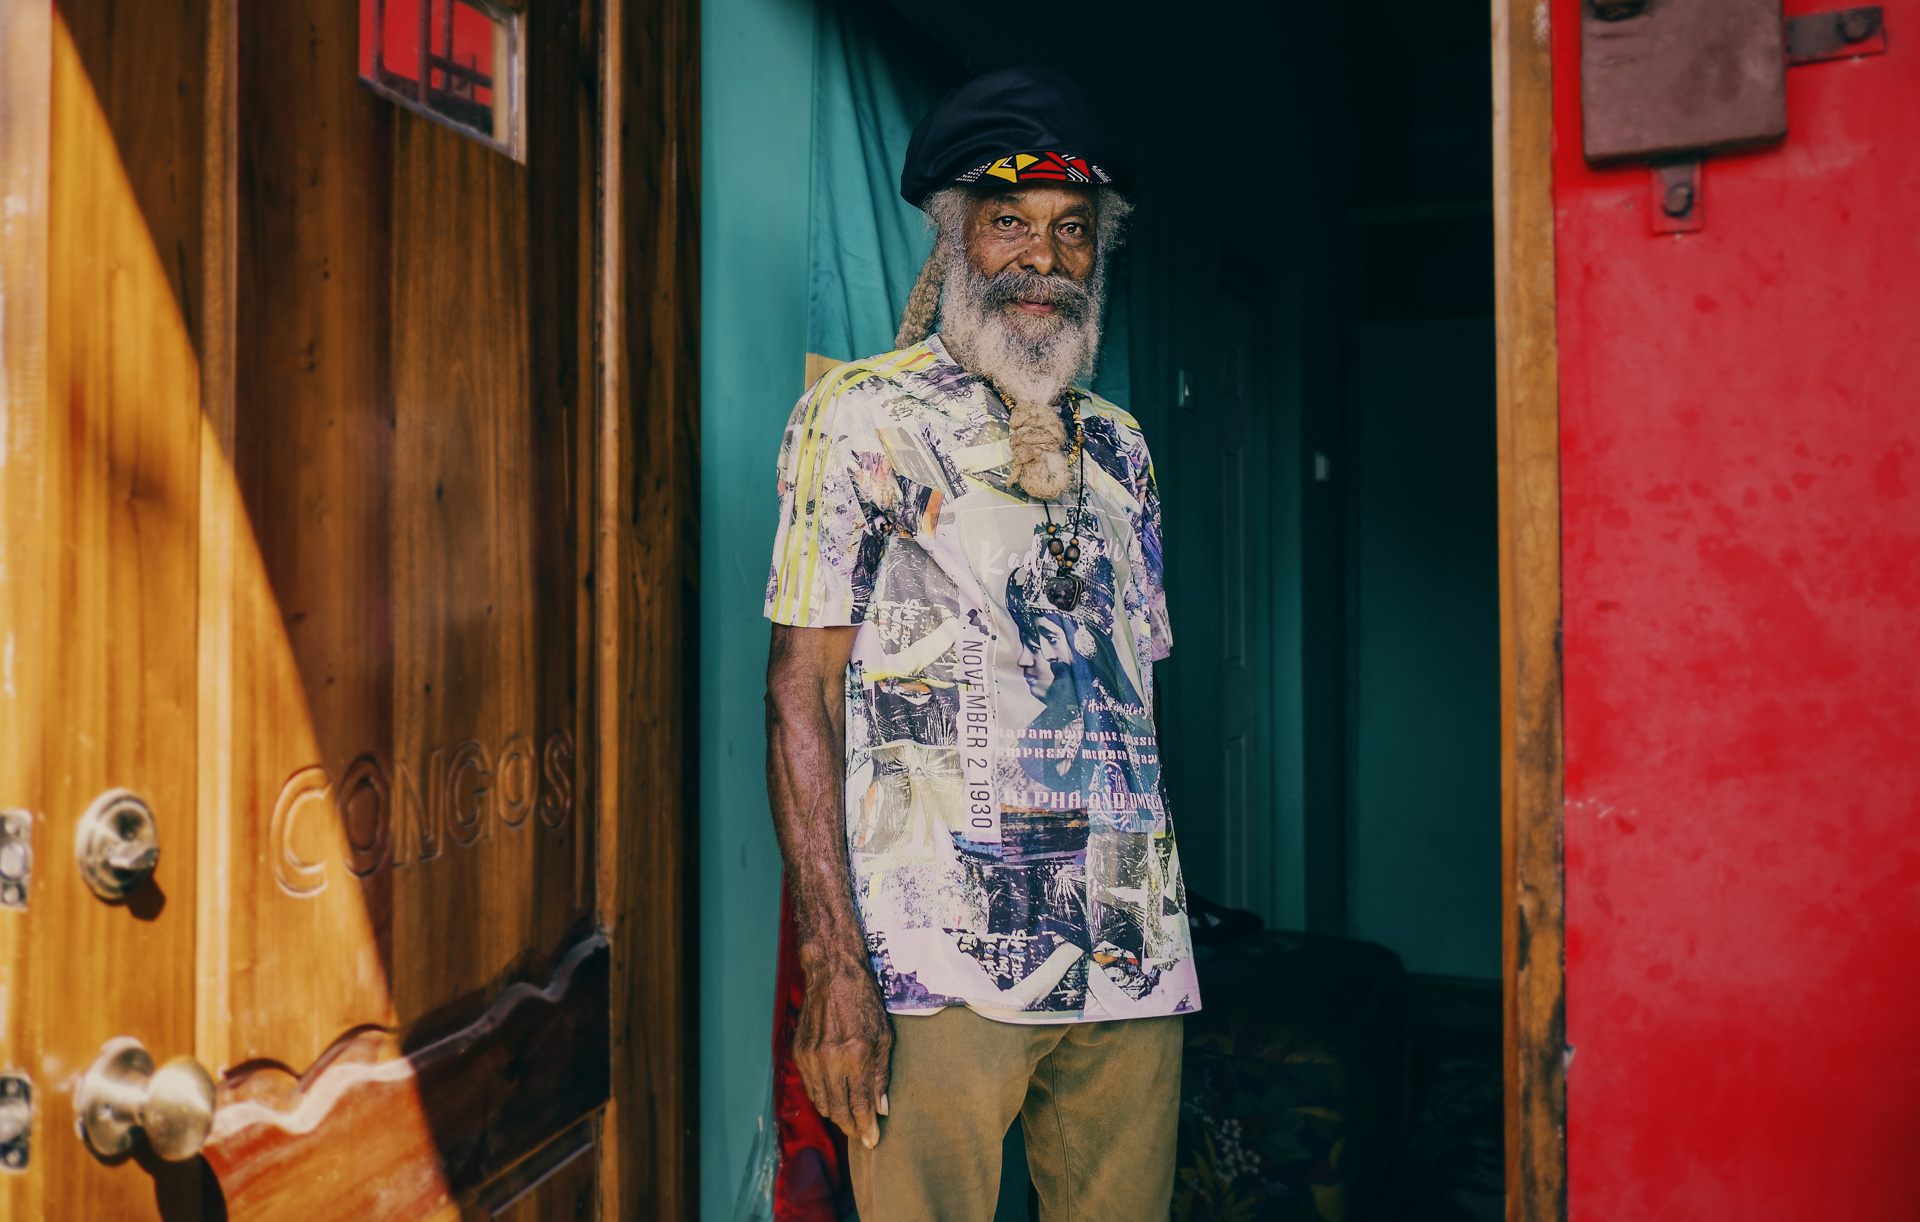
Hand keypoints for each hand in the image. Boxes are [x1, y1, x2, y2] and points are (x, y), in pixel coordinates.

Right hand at [793, 959, 892, 1149]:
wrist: (832, 973)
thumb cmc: (864, 1000)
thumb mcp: (884, 1036)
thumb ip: (881, 1075)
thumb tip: (881, 1108)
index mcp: (856, 1055)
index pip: (860, 1104)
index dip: (866, 1127)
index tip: (872, 1140)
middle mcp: (830, 1060)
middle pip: (837, 1110)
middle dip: (850, 1127)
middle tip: (861, 1134)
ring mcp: (811, 1057)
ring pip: (821, 1102)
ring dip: (836, 1114)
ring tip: (849, 1118)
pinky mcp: (799, 1053)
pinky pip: (810, 1087)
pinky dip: (823, 1097)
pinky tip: (834, 1097)